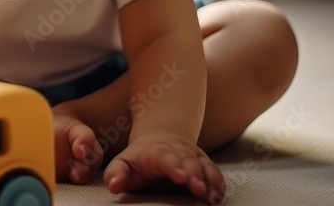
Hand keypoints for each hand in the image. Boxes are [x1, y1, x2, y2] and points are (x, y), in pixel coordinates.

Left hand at [104, 131, 224, 204]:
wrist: (158, 138)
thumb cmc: (139, 159)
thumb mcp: (122, 163)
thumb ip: (116, 174)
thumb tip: (115, 186)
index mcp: (156, 152)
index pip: (165, 157)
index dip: (173, 166)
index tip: (179, 176)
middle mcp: (177, 151)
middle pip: (188, 161)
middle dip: (194, 174)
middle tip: (198, 189)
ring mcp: (192, 156)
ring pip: (203, 165)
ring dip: (209, 180)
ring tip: (212, 196)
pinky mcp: (204, 163)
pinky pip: (214, 171)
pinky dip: (218, 182)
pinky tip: (218, 194)